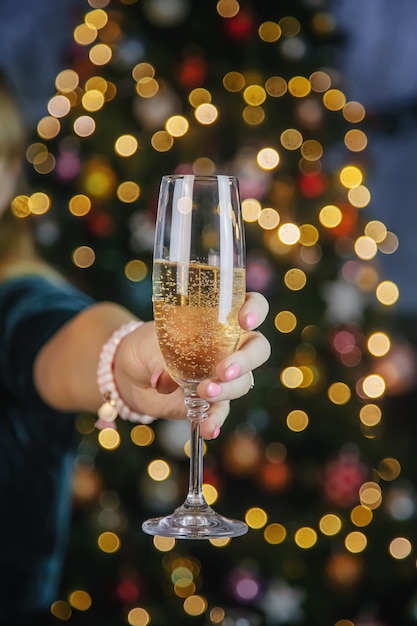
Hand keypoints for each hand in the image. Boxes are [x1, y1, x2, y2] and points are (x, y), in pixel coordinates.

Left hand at [115, 292, 270, 437]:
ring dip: (228, 389)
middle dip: (245, 360)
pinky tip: (208, 428)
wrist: (129, 376)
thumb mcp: (145, 345)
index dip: (254, 309)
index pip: (250, 306)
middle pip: (257, 349)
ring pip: (242, 382)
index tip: (244, 319)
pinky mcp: (211, 400)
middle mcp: (228, 346)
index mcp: (217, 320)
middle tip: (223, 371)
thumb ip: (157, 359)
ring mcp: (222, 375)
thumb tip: (163, 380)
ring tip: (204, 393)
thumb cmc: (143, 347)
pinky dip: (216, 420)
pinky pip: (221, 411)